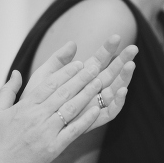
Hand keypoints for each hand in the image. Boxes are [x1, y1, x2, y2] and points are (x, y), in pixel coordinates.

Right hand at [0, 45, 103, 162]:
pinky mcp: (54, 147)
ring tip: (99, 83)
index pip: (50, 84)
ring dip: (86, 94)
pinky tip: (96, 109)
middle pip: (64, 93)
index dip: (66, 72)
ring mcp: (47, 132)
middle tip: (94, 67)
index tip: (78, 64)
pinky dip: (86, 120)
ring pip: (71, 108)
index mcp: (26, 105)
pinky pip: (73, 131)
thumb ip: (8, 89)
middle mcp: (38, 116)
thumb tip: (17, 72)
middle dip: (81, 78)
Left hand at [20, 35, 137, 132]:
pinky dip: (117, 102)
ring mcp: (93, 105)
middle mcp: (90, 91)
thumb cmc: (36, 100)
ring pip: (114, 90)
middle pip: (111, 74)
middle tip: (133, 48)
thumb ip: (58, 60)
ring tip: (130, 65)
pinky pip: (109, 112)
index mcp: (80, 78)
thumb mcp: (44, 76)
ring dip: (124, 78)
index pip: (98, 61)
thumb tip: (73, 43)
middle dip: (123, 61)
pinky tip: (122, 90)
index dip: (107, 49)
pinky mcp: (92, 120)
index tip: (116, 37)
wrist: (30, 125)